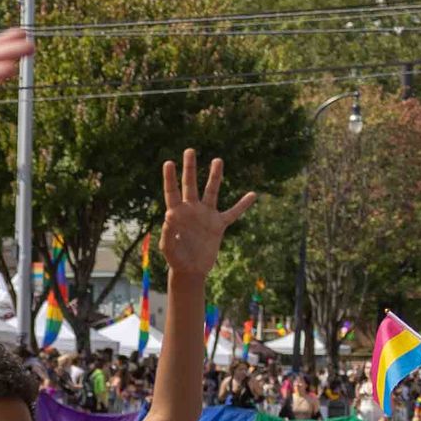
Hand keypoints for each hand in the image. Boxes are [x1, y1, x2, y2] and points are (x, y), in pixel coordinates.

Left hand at [158, 150, 254, 278]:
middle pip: (190, 184)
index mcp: (176, 213)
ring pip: (211, 191)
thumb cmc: (176, 259)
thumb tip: (169, 215)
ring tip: (217, 160)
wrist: (190, 270)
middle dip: (190, 168)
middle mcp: (191, 210)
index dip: (170, 178)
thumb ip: (168, 233)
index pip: (172, 192)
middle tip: (189, 150)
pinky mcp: (218, 225)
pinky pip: (233, 213)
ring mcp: (206, 215)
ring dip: (215, 176)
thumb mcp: (168, 247)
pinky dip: (243, 204)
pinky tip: (253, 194)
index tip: (168, 163)